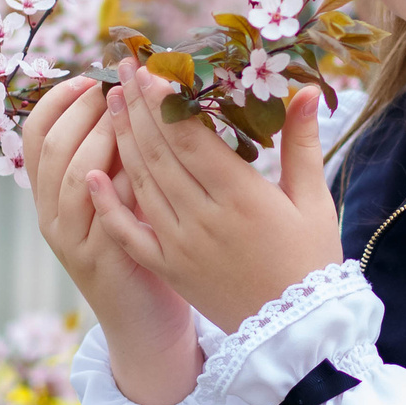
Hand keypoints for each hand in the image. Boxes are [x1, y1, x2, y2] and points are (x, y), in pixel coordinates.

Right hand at [21, 76, 201, 404]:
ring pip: (75, 175)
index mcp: (49, 196)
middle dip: (85, 109)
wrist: (144, 322)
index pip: (35, 135)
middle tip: (115, 85)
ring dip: (103, 136)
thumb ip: (115, 155)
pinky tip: (147, 158)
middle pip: (54, 148)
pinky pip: (106, 211)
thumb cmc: (139, 248)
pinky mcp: (101, 260)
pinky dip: (124, 180)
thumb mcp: (117, 197)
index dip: (58, 101)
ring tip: (128, 110)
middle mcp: (51, 216)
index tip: (89, 77)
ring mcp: (72, 240)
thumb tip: (131, 93)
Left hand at [90, 59, 344, 333]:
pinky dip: (109, 205)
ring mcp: (181, 246)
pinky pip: (130, 233)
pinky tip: (91, 175)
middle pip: (160, 154)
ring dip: (122, 141)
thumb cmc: (312, 262)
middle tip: (121, 68)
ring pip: (143, 184)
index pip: (192, 139)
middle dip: (138, 107)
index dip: (166, 102)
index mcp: (243, 199)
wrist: (297, 335)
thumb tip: (308, 89)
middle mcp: (205, 219)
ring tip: (110, 102)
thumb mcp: (314, 201)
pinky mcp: (169, 268)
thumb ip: (303, 143)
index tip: (149, 69)